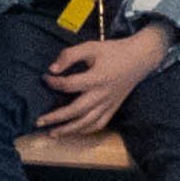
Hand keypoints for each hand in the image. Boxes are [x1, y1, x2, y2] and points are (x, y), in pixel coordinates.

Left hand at [36, 23, 172, 141]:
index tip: (45, 78)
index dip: (54, 82)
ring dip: (68, 130)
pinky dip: (86, 130)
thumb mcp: (91, 47)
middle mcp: (102, 94)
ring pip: (87, 122)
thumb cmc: (113, 51)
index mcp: (97, 77)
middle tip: (39, 121)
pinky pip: (99, 124)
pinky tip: (74, 131)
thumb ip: (70, 55)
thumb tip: (52, 69)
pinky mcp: (114, 107)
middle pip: (76, 110)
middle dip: (56, 117)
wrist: (140, 58)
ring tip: (52, 134)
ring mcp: (109, 103)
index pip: (69, 85)